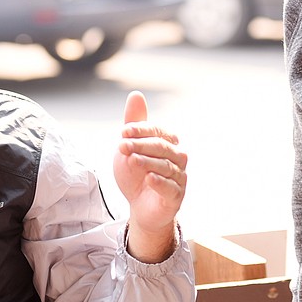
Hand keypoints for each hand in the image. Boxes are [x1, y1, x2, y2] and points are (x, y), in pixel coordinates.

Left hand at [112, 91, 187, 262]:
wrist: (139, 206)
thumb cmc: (136, 174)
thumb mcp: (130, 148)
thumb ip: (134, 123)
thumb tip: (136, 94)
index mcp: (168, 143)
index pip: (157, 131)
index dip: (141, 129)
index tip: (123, 132)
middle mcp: (178, 158)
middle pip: (162, 147)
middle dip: (141, 145)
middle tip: (122, 145)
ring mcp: (179, 177)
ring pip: (166, 166)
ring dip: (148, 162)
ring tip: (131, 160)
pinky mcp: (176, 196)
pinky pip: (171, 187)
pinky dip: (159, 182)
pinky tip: (148, 179)